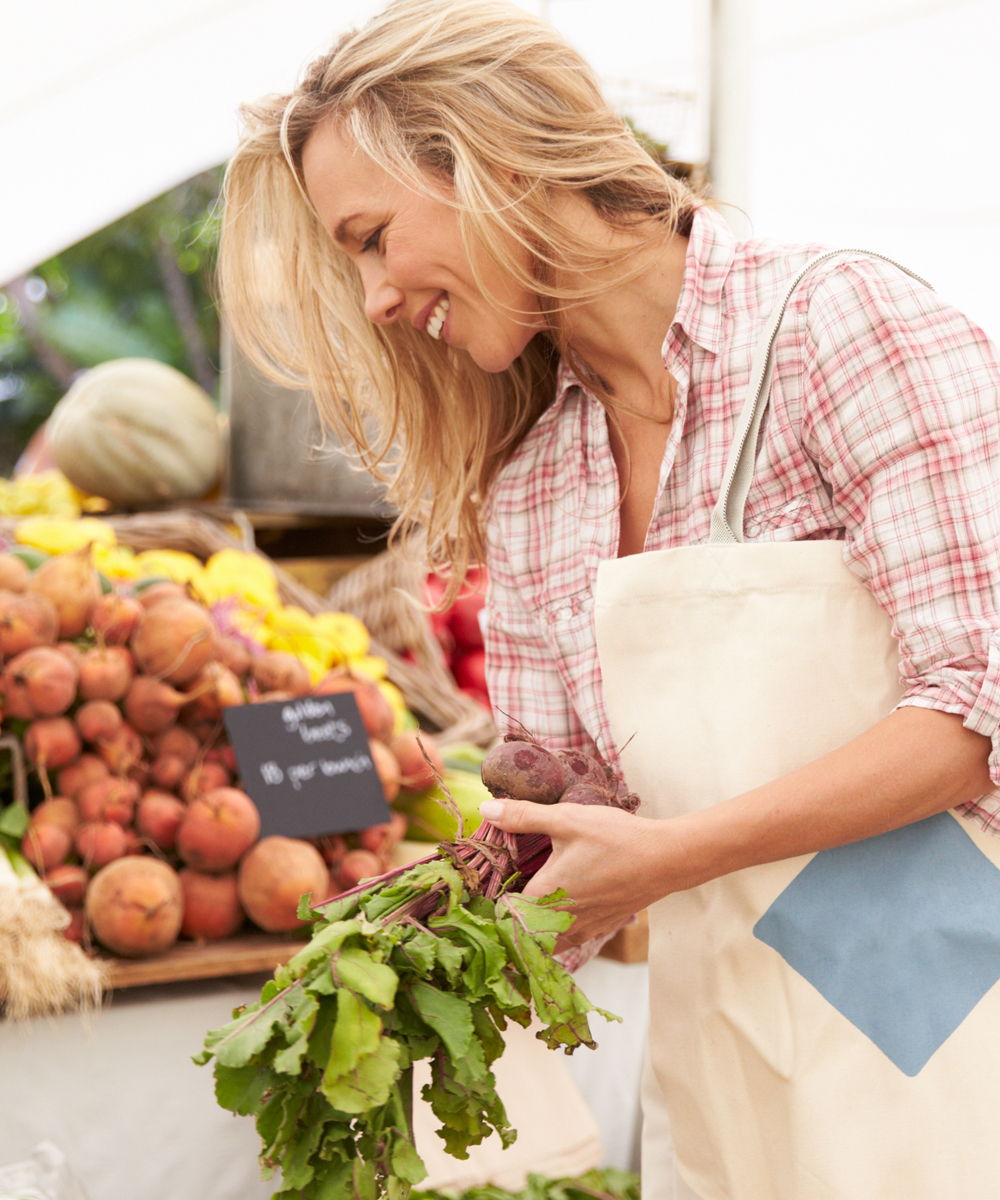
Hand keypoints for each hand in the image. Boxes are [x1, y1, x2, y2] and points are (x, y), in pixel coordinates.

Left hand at [479, 798, 672, 948]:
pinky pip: (567, 941)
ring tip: (525, 906)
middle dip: (508, 922)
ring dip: (532, 930)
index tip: (482, 893)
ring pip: (545, 943)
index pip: (503, 916)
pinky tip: (556, 907)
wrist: (666, 859)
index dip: (490, 906)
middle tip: (499, 900)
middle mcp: (562, 921)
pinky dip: (555, 932)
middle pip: (521, 935)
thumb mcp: (566, 819)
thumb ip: (523, 816)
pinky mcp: (600, 928)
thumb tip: (485, 809)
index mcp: (546, 896)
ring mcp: (583, 929)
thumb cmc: (616, 838)